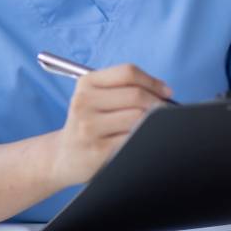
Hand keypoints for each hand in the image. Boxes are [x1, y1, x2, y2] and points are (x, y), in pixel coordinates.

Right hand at [51, 63, 173, 187]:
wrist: (65, 157)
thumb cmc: (90, 125)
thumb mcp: (95, 99)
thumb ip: (123, 89)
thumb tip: (163, 92)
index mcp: (86, 83)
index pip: (127, 72)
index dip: (152, 81)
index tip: (165, 91)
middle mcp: (84, 102)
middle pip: (136, 95)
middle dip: (158, 103)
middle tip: (165, 112)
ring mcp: (89, 127)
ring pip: (138, 117)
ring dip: (153, 122)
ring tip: (153, 127)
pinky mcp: (98, 150)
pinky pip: (134, 139)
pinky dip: (145, 138)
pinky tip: (142, 140)